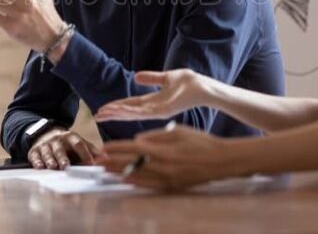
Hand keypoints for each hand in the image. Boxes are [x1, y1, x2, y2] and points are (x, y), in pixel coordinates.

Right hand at [28, 127, 100, 169]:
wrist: (46, 134)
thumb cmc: (67, 143)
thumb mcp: (80, 142)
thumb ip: (92, 150)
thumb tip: (106, 158)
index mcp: (71, 137)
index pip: (79, 144)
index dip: (85, 154)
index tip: (91, 164)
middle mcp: (57, 140)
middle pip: (61, 149)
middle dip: (63, 157)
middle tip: (66, 166)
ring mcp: (45, 144)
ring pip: (47, 152)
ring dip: (50, 160)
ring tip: (52, 167)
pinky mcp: (34, 150)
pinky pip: (35, 155)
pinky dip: (37, 161)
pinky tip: (39, 167)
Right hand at [95, 70, 209, 121]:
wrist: (202, 86)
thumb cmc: (187, 82)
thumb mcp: (165, 77)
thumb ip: (150, 78)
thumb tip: (136, 76)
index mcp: (152, 101)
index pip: (129, 105)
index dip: (115, 107)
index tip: (102, 109)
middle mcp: (152, 109)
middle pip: (128, 111)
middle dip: (112, 113)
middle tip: (97, 116)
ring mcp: (157, 111)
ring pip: (133, 113)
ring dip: (118, 113)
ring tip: (103, 114)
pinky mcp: (163, 111)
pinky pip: (144, 112)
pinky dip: (131, 111)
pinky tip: (120, 111)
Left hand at [99, 125, 231, 190]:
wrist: (220, 161)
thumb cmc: (200, 142)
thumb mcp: (177, 132)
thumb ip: (156, 136)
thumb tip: (137, 141)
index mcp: (162, 149)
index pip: (131, 148)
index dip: (115, 148)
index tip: (103, 148)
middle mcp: (161, 164)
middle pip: (130, 163)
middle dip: (112, 162)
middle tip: (96, 161)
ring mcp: (166, 177)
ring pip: (136, 175)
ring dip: (119, 172)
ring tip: (106, 171)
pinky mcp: (171, 186)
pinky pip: (148, 185)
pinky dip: (135, 182)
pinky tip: (125, 180)